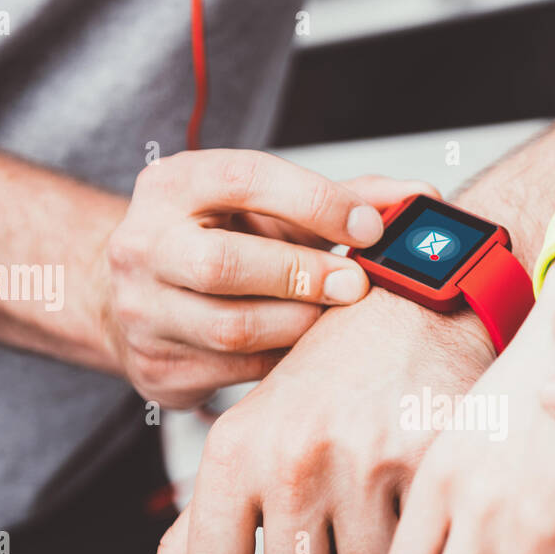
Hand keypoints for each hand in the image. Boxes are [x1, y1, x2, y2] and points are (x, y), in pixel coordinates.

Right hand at [101, 148, 433, 407]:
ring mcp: (143, 314)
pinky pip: (237, 374)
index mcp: (170, 186)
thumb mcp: (268, 208)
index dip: (315, 202)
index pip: (243, 180)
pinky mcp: (157, 371)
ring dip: (298, 326)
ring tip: (331, 320)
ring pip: (233, 330)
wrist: (137, 295)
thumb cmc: (217, 241)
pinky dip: (283, 364)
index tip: (369, 226)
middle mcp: (143, 247)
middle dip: (302, 276)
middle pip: (224, 265)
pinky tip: (306, 353)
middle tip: (355, 286)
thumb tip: (418, 198)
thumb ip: (339, 199)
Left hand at [127, 286, 494, 553]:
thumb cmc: (322, 384)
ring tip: (380, 495)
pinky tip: (416, 494)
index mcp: (232, 451)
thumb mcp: (248, 444)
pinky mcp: (424, 461)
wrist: (411, 303)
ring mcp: (359, 459)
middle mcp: (289, 456)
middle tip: (339, 522)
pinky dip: (417, 546)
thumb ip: (195, 536)